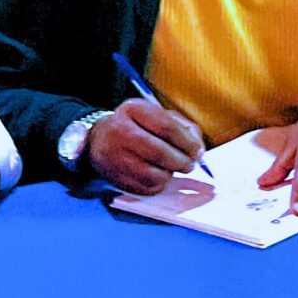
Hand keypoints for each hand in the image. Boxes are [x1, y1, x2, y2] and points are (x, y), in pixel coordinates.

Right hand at [85, 98, 205, 195]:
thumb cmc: (136, 127)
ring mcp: (115, 156)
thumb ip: (183, 128)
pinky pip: (147, 188)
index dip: (188, 142)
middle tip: (189, 164)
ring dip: (170, 174)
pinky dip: (158, 184)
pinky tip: (156, 174)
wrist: (99, 140)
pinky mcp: (116, 177)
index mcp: (133, 110)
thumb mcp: (156, 115)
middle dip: (182, 161)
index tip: (198, 151)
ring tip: (170, 167)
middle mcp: (120, 131)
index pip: (167, 128)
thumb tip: (198, 150)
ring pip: (155, 174)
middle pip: (161, 152)